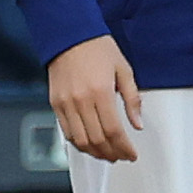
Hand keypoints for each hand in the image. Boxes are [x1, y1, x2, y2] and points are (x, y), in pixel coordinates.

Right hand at [48, 35, 144, 163]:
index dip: (124, 147)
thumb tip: (137, 123)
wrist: (69, 36)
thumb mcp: (124, 70)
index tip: (131, 154)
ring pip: (80, 140)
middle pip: (97, 139)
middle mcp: (80, 100)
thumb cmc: (97, 48)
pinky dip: (78, 144)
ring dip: (95, 153)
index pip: (114, 130)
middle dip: (111, 153)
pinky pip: (66, 132)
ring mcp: (65, 104)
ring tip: (107, 154)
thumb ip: (132, 99)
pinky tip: (89, 145)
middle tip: (121, 157)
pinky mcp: (55, 104)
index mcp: (100, 92)